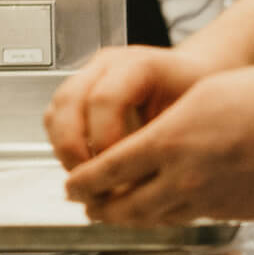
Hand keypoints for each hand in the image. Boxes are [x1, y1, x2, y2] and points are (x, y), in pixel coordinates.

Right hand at [44, 45, 211, 169]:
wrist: (195, 74)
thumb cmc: (198, 97)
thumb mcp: (194, 117)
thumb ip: (163, 144)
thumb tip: (136, 189)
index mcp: (138, 65)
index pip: (104, 98)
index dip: (105, 139)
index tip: (117, 171)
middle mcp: (106, 65)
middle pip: (69, 101)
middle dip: (74, 148)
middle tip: (91, 183)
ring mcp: (88, 75)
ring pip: (57, 108)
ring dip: (63, 148)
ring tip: (85, 179)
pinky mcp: (79, 91)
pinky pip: (56, 116)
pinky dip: (62, 144)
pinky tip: (83, 167)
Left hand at [64, 65, 253, 223]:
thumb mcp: (199, 97)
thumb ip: (167, 125)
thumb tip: (149, 144)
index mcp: (168, 142)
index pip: (109, 171)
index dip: (84, 182)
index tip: (70, 186)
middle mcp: (184, 178)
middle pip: (127, 205)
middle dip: (100, 208)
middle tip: (85, 206)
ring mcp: (211, 201)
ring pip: (158, 218)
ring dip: (131, 219)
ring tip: (116, 215)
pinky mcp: (235, 213)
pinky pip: (191, 219)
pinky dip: (169, 217)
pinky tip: (166, 212)